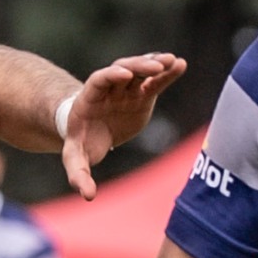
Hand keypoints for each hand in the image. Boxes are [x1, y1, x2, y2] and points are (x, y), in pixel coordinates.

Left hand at [63, 52, 187, 198]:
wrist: (90, 132)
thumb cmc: (81, 142)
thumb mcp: (76, 158)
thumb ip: (79, 173)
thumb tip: (88, 195)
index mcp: (90, 97)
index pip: (100, 79)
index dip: (111, 75)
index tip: (125, 74)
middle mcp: (110, 88)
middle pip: (123, 70)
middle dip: (138, 66)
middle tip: (155, 66)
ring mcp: (127, 89)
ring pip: (141, 71)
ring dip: (155, 64)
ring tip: (173, 61)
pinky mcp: (142, 95)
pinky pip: (156, 81)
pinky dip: (167, 73)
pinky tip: (181, 64)